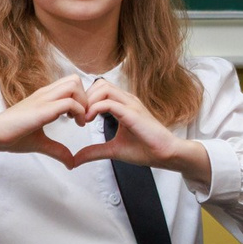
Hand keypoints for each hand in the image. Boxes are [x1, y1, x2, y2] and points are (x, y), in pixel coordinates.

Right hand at [0, 75, 93, 165]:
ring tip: (80, 120)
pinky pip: (69, 103)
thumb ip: (58, 150)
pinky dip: (80, 112)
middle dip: (87, 97)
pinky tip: (77, 125)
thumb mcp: (41, 143)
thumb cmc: (12, 136)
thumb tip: (72, 163)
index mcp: (45, 97)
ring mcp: (43, 99)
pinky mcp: (41, 109)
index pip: (70, 84)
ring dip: (84, 102)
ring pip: (74, 85)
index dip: (82, 98)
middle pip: (75, 80)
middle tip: (84, 116)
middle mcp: (45, 94)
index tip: (81, 117)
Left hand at [70, 78, 210, 186]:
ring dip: (88, 101)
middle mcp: (128, 100)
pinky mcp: (133, 113)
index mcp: (124, 104)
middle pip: (99, 84)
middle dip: (84, 97)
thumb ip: (94, 151)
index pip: (100, 89)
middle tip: (78, 116)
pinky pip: (109, 103)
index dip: (85, 100)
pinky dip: (94, 109)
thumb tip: (76, 159)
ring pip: (103, 88)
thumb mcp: (113, 150)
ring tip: (83, 118)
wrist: (166, 154)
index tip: (78, 118)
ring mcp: (131, 104)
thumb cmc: (146, 149)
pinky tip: (89, 121)